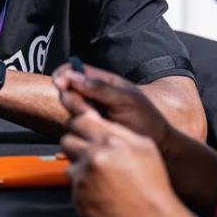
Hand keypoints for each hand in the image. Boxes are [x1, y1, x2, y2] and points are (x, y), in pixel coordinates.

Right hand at [53, 62, 172, 150]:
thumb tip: (72, 76)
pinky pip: (74, 124)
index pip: (76, 70)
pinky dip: (79, 126)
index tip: (59, 82)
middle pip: (69, 89)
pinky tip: (93, 130)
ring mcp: (92, 111)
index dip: (65, 73)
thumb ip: (99, 88)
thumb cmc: (146, 119)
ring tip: (96, 120)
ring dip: (77, 113)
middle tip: (85, 109)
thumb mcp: (125, 100)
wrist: (157, 146)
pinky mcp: (90, 128)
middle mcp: (95, 95)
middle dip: (71, 97)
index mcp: (105, 81)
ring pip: (70, 108)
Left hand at [62, 109, 181, 216]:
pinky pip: (73, 187)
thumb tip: (94, 117)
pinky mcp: (78, 200)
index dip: (81, 125)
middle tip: (93, 155)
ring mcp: (83, 180)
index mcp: (108, 141)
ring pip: (70, 165)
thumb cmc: (152, 182)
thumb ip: (116, 129)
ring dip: (81, 168)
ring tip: (102, 178)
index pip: (78, 121)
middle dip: (77, 145)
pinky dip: (85, 189)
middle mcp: (92, 158)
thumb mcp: (143, 144)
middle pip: (67, 141)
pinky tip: (102, 192)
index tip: (83, 130)